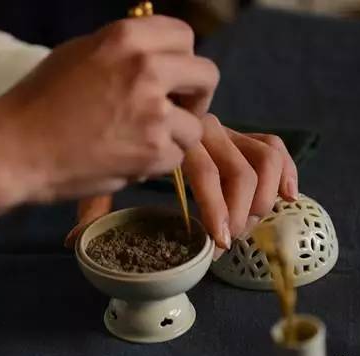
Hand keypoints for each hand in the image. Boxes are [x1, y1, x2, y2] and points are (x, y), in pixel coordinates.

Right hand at [0, 15, 218, 207]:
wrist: (14, 149)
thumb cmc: (38, 101)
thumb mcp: (80, 55)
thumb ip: (123, 52)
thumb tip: (156, 57)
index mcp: (126, 37)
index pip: (185, 37)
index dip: (182, 61)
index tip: (172, 80)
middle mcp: (147, 68)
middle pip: (207, 75)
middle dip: (195, 96)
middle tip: (176, 112)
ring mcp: (154, 111)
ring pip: (195, 125)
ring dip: (174, 137)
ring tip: (141, 144)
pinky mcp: (153, 151)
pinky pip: (177, 158)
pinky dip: (158, 163)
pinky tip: (130, 161)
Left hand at [65, 114, 297, 250]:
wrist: (117, 108)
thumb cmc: (110, 148)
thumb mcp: (100, 173)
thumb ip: (93, 204)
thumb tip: (71, 242)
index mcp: (170, 134)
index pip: (205, 173)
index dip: (216, 212)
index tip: (217, 243)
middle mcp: (203, 126)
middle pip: (240, 169)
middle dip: (240, 212)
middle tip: (229, 240)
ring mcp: (223, 128)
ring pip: (264, 155)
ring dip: (263, 197)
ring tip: (250, 224)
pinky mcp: (238, 133)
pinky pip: (272, 145)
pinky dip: (287, 170)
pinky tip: (288, 196)